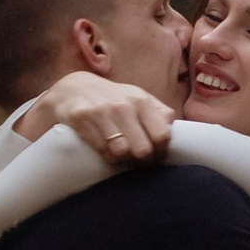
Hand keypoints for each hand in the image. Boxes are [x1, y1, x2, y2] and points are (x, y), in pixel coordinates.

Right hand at [35, 68, 174, 164]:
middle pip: (143, 149)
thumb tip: (176, 132)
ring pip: (121, 152)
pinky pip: (101, 149)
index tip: (154, 156)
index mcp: (141, 101)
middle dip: (141, 160)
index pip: (162, 136)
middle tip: (136, 161)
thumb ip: (159, 114)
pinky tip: (106, 153)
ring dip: (122, 160)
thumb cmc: (112, 99)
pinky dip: (106, 157)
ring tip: (120, 156)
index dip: (160, 152)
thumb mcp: (137, 99)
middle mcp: (123, 105)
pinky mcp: (81, 118)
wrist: (73, 88)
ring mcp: (101, 111)